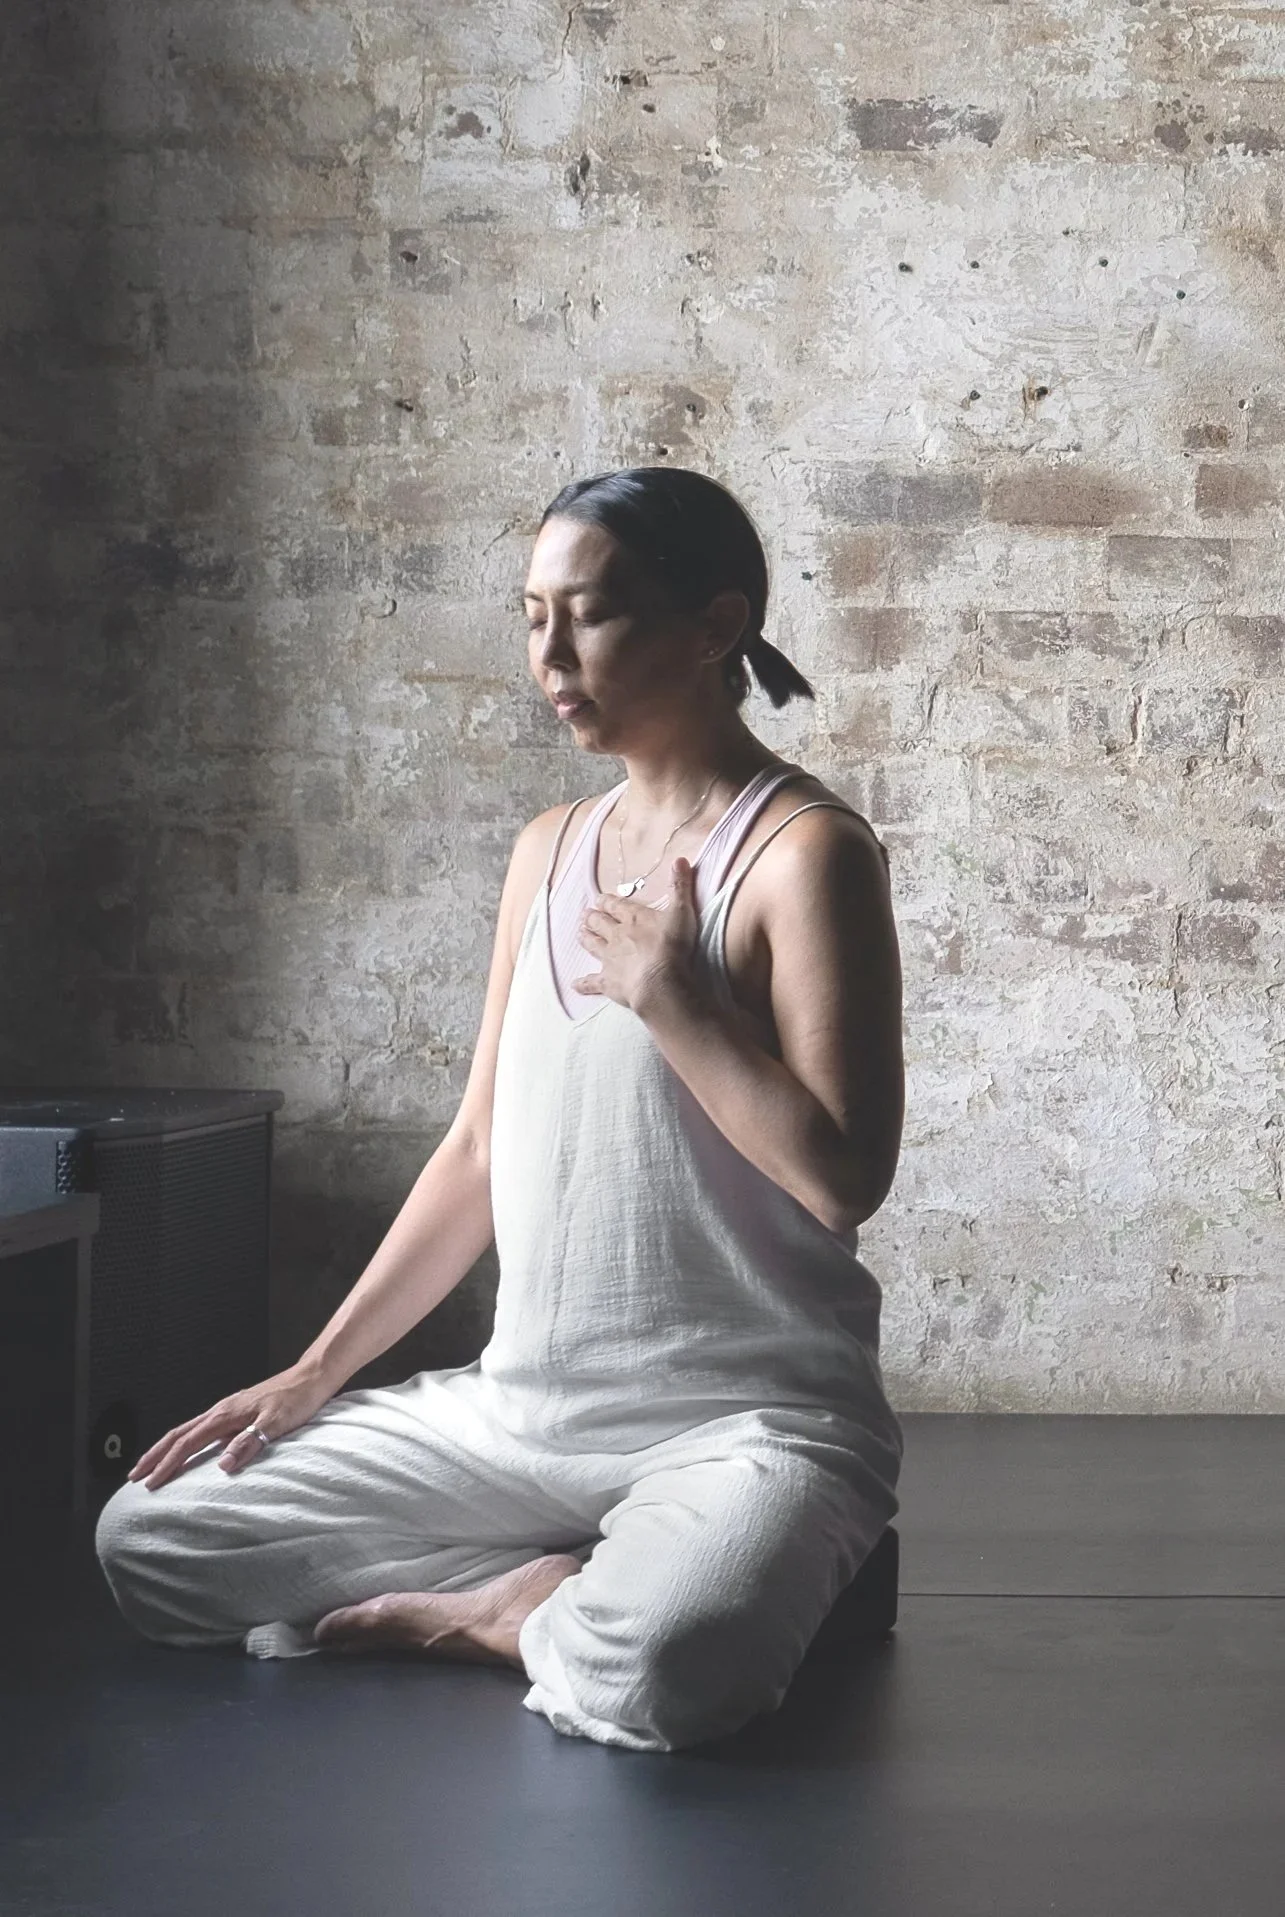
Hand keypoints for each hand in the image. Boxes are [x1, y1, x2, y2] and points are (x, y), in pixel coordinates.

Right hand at [125, 1363, 336, 1490]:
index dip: (166, 1464)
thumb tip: (222, 1465)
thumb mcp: (276, 1423)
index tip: (150, 1484)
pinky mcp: (235, 1412)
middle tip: (134, 1477)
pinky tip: (187, 1450)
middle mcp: (221, 1411)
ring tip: (151, 1465)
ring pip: (186, 1430)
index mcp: (225, 1415)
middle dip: (154, 1456)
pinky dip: (185, 1441)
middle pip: (177, 1434)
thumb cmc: (297, 1400)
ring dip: (165, 1448)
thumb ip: (250, 1442)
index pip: (187, 1443)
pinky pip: (200, 1428)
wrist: (311, 1378)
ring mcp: (227, 1410)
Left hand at [571, 855, 701, 1015]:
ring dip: (586, 939)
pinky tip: (574, 985)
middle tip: (585, 915)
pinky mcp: (608, 983)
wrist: (659, 981)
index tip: (599, 898)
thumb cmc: (671, 946)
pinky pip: (592, 983)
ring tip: (579, 934)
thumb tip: (680, 859)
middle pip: (600, 924)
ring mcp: (610, 959)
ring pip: (593, 946)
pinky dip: (583, 984)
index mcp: (633, 918)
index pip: (616, 906)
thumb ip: (680, 886)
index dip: (607, 901)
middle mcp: (617, 936)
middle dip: (592, 918)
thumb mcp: (681, 912)